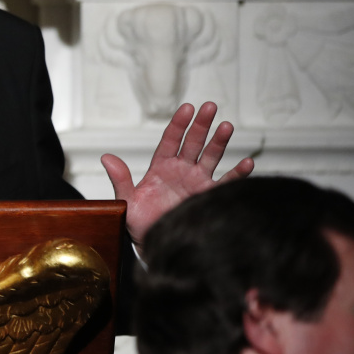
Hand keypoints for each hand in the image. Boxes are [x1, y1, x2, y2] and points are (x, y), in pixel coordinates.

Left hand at [101, 101, 253, 246]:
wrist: (156, 246)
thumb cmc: (140, 224)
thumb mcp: (127, 201)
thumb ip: (120, 179)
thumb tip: (106, 157)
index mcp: (161, 167)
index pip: (171, 139)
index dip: (179, 124)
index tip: (187, 108)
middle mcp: (181, 170)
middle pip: (193, 142)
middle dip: (201, 125)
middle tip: (210, 106)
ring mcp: (197, 182)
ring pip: (210, 157)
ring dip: (219, 142)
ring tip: (227, 126)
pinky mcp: (208, 196)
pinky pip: (225, 183)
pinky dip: (237, 173)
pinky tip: (247, 163)